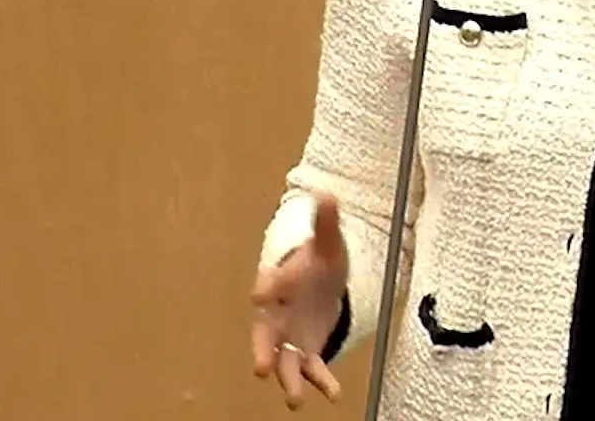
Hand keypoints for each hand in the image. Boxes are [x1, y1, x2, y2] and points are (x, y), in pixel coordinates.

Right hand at [250, 194, 348, 408]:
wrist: (321, 284)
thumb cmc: (318, 263)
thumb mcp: (328, 242)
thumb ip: (326, 222)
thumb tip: (327, 194)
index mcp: (279, 281)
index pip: (269, 282)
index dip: (266, 287)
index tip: (260, 292)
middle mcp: (277, 313)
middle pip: (265, 333)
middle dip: (263, 350)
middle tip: (261, 367)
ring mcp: (289, 335)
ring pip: (283, 360)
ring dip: (287, 380)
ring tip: (294, 399)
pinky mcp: (304, 351)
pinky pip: (310, 369)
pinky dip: (320, 382)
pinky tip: (334, 394)